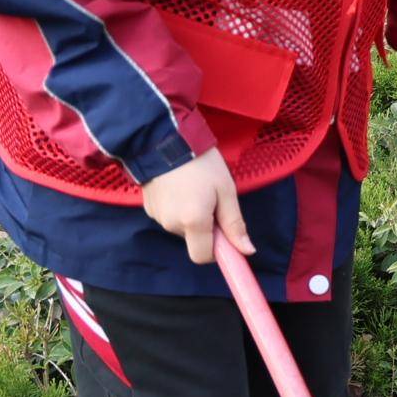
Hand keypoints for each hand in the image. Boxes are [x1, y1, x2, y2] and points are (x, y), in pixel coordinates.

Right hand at [140, 148, 250, 265]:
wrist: (164, 140)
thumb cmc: (202, 164)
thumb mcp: (226, 191)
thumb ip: (234, 223)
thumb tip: (247, 250)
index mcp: (193, 222)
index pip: (203, 257)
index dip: (217, 250)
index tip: (225, 234)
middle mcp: (172, 225)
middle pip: (194, 240)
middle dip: (206, 227)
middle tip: (212, 199)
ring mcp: (157, 217)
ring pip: (182, 228)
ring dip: (192, 216)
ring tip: (195, 189)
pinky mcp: (149, 208)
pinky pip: (169, 217)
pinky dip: (178, 208)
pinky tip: (180, 187)